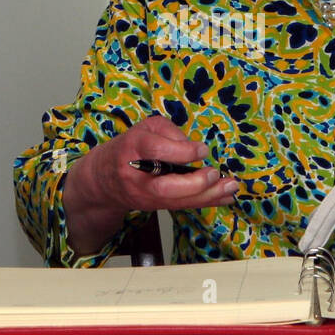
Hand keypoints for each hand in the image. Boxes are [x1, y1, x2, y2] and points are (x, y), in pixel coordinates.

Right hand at [69, 115, 237, 217]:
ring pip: (176, 201)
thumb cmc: (130, 147)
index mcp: (133, 148)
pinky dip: (206, 201)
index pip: (157, 151)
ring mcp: (146, 195)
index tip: (202, 149)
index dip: (182, 151)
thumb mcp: (145, 128)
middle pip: (165, 187)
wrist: (103, 179)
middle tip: (214, 173)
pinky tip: (225, 197)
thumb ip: (170, 132)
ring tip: (231, 187)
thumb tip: (193, 147)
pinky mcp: (155, 206)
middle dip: (194, 184)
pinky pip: (183, 205)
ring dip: (207, 196)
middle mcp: (138, 176)